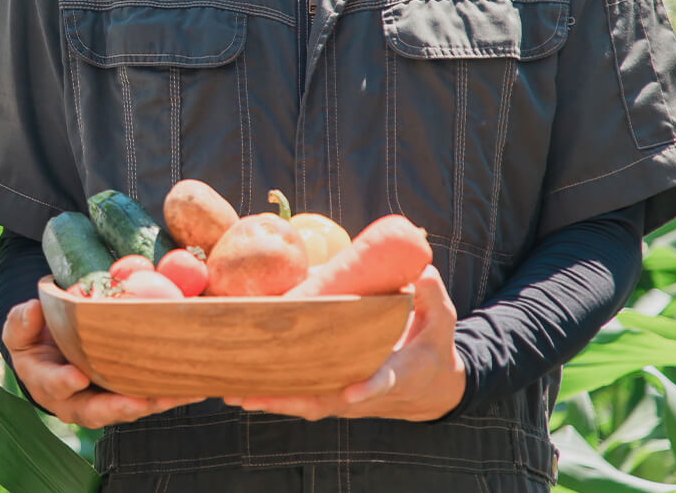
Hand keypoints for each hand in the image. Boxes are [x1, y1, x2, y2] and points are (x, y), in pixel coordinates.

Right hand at [0, 299, 201, 428]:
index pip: (54, 386)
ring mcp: (102, 403)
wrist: (53, 350)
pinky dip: (168, 396)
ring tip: (174, 395)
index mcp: (47, 384)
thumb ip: (22, 322)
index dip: (65, 383)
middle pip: (96, 411)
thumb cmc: (35, 339)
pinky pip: (146, 400)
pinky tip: (191, 389)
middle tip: (138, 402)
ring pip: (126, 409)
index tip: (78, 376)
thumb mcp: (20, 329)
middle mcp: (75, 402)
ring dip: (151, 404)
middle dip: (118, 407)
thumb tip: (33, 311)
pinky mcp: (125, 398)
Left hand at [226, 265, 464, 420]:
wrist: (430, 388)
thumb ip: (432, 296)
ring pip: (307, 405)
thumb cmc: (433, 347)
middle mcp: (367, 394)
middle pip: (326, 402)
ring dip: (272, 401)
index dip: (367, 389)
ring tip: (233, 393)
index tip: (351, 393)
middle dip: (290, 400)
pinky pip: (302, 400)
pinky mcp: (334, 399)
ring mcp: (348, 401)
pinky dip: (273, 397)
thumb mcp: (442, 321)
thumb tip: (423, 270)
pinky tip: (239, 389)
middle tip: (252, 394)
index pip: (383, 382)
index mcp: (398, 374)